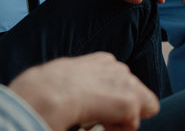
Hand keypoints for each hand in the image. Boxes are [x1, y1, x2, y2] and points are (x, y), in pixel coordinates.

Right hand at [9, 52, 159, 130]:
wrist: (47, 92)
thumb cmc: (46, 88)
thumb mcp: (67, 78)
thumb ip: (85, 84)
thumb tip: (84, 99)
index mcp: (103, 61)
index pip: (122, 81)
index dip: (113, 100)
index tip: (97, 111)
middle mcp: (118, 68)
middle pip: (135, 94)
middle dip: (121, 110)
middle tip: (98, 120)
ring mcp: (126, 84)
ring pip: (139, 109)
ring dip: (121, 120)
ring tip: (96, 124)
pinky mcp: (130, 103)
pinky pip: (133, 125)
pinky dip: (119, 130)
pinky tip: (100, 126)